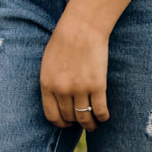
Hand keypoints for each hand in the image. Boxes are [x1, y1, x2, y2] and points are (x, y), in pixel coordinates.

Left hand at [40, 15, 108, 131]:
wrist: (82, 26)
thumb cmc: (65, 40)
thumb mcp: (48, 63)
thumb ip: (51, 82)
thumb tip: (57, 101)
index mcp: (47, 84)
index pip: (52, 115)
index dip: (60, 123)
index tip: (67, 124)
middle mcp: (62, 90)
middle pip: (69, 116)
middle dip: (76, 122)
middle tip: (82, 122)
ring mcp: (80, 89)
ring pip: (84, 117)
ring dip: (89, 124)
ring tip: (93, 124)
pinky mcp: (97, 85)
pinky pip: (100, 110)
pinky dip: (102, 117)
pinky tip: (104, 116)